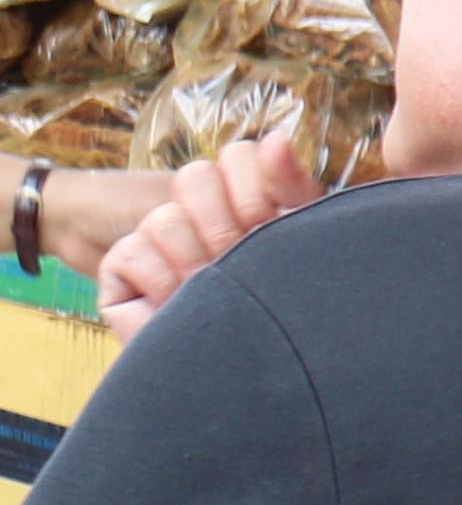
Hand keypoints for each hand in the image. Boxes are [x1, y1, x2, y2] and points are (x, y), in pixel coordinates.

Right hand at [93, 136, 313, 330]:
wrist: (248, 365)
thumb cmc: (279, 303)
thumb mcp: (294, 237)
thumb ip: (289, 186)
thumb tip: (277, 139)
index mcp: (246, 200)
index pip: (239, 156)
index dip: (254, 186)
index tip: (270, 220)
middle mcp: (199, 214)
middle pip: (195, 176)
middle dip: (225, 223)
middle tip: (240, 257)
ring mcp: (159, 238)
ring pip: (165, 218)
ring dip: (196, 261)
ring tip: (215, 291)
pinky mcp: (124, 269)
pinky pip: (134, 252)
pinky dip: (161, 280)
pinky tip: (179, 300)